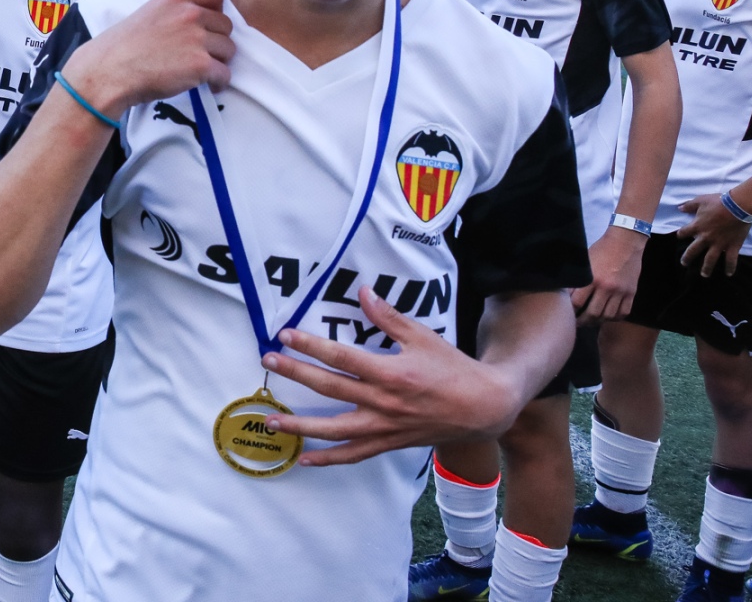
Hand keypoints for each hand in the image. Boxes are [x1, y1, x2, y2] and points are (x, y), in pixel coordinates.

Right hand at [62, 0, 233, 114]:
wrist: (109, 71)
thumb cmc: (123, 46)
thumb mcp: (149, 12)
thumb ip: (176, 11)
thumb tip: (198, 22)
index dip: (215, 12)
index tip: (207, 26)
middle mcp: (190, 13)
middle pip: (226, 25)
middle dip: (216, 40)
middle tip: (200, 53)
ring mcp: (196, 39)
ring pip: (228, 49)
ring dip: (218, 61)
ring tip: (200, 70)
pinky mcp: (200, 65)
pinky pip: (225, 73)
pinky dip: (218, 82)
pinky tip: (207, 85)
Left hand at [260, 288, 525, 464]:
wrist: (483, 408)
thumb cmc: (452, 369)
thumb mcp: (422, 337)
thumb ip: (388, 317)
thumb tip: (363, 293)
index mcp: (390, 372)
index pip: (341, 356)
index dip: (311, 345)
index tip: (285, 335)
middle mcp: (383, 402)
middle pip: (330, 388)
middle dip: (296, 374)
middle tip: (268, 362)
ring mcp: (384, 427)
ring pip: (335, 429)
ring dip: (301, 426)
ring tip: (271, 421)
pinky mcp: (388, 443)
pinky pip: (353, 455)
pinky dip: (328, 459)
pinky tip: (304, 459)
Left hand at [573, 226, 646, 321]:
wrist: (625, 242)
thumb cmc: (601, 250)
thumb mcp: (585, 262)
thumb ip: (577, 278)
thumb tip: (565, 294)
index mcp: (592, 278)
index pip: (577, 303)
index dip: (570, 311)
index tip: (566, 315)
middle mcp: (607, 287)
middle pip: (593, 313)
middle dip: (583, 321)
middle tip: (578, 323)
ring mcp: (621, 291)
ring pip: (608, 316)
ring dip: (599, 321)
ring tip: (591, 321)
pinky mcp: (631, 293)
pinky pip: (624, 312)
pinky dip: (615, 317)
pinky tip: (608, 316)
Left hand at [676, 193, 751, 277]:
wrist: (738, 206)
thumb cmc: (718, 202)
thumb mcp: (701, 200)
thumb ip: (689, 205)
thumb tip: (679, 208)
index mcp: (697, 227)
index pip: (684, 233)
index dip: (681, 234)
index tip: (680, 236)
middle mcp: (706, 238)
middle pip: (693, 251)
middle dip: (687, 258)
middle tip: (684, 264)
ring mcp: (719, 244)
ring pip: (710, 259)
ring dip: (706, 268)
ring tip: (704, 274)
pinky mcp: (732, 246)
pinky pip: (730, 260)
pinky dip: (730, 268)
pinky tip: (729, 274)